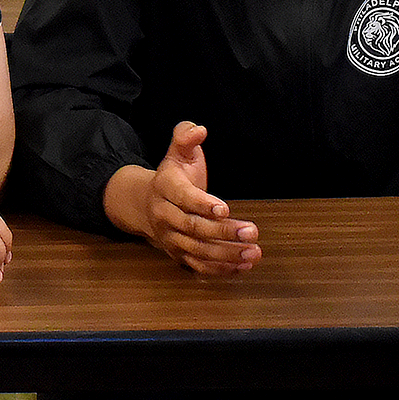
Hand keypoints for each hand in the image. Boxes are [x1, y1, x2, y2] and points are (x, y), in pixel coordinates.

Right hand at [101, 122, 255, 276]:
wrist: (145, 204)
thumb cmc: (172, 176)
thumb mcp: (177, 151)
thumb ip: (185, 136)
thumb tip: (199, 130)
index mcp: (164, 187)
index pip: (183, 197)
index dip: (203, 204)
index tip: (225, 208)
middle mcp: (164, 215)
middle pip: (193, 227)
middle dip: (223, 232)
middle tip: (251, 231)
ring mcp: (170, 238)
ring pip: (198, 250)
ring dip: (227, 254)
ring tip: (253, 252)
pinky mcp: (178, 255)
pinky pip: (198, 266)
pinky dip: (220, 269)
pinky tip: (243, 265)